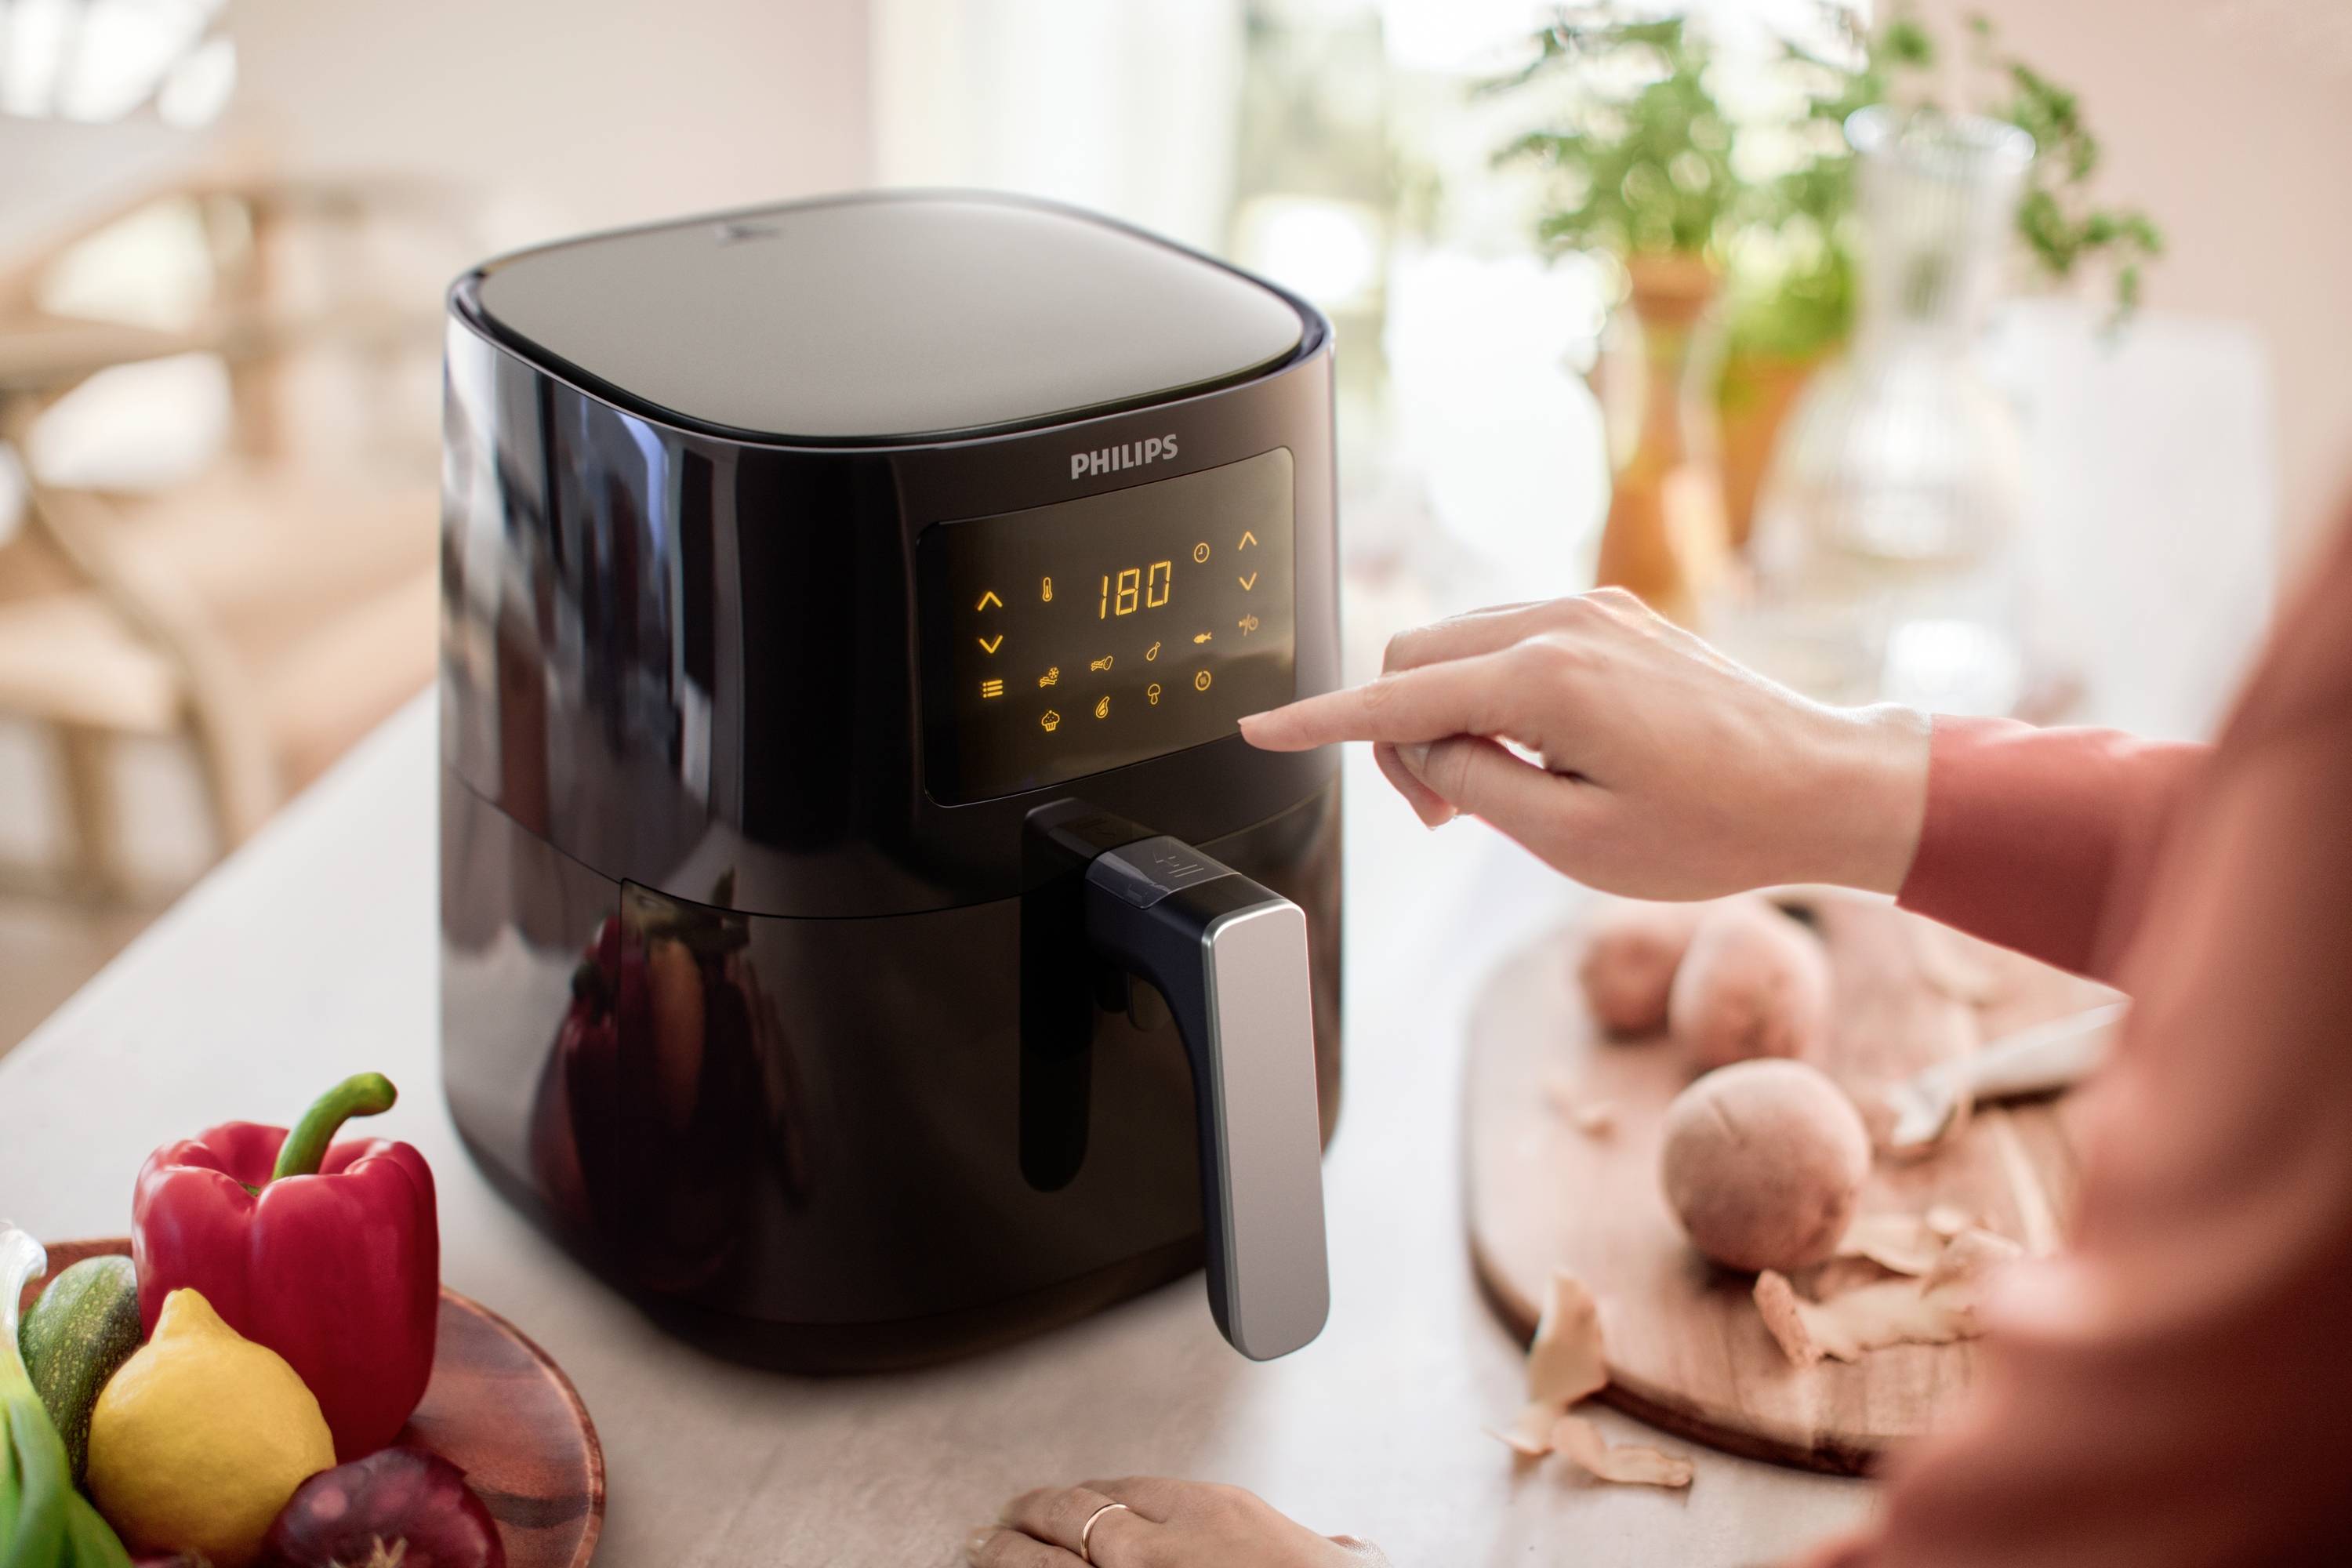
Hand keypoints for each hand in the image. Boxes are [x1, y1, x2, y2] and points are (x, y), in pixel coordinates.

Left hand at [966, 1477, 1388, 1567]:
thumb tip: (1349, 1551)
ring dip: (1007, 1550)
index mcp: (1216, 1513)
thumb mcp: (1336, 1563)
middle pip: (1077, 1512)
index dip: (1090, 1497)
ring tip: (981, 1545)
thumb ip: (1331, 1552)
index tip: (1070, 1500)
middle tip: (1006, 1518)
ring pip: (1045, 1555)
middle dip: (1035, 1514)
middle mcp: (1164, 1539)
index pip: (1132, 1490)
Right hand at [1239, 588, 1930, 899]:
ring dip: (1446, 712)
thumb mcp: (1573, 841)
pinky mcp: (1614, 615)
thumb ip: (1474, 786)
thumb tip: (1423, 750)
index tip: (1260, 732)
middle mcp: (1560, 622)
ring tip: (1500, 790)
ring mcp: (1590, 610)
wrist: (1826, 786)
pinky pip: (1509, 638)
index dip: (1319, 722)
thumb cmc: (1715, 829)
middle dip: (1400, 734)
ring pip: (1458, 644)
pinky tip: (1533, 749)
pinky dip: (1490, 690)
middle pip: (1415, 657)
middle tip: (1446, 815)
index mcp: (1545, 679)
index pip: (1395, 698)